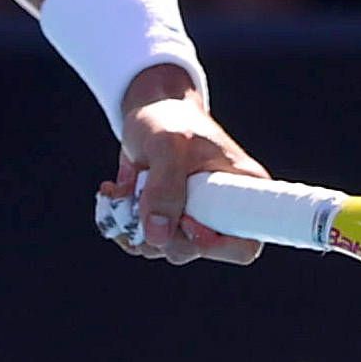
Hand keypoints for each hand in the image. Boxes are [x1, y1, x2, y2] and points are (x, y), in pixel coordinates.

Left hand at [105, 66, 265, 265]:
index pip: (243, 245)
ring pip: (163, 247)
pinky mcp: (166, 218)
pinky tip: (116, 192)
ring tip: (126, 187)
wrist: (148, 111)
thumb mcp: (168, 145)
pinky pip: (142, 239)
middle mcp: (221, 211)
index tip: (186, 222)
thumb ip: (164, 187)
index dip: (213, 246)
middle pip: (195, 250)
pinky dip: (123, 222)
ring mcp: (192, 217)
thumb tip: (158, 236)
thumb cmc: (168, 120)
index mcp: (244, 192)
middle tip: (143, 199)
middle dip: (161, 231)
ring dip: (135, 224)